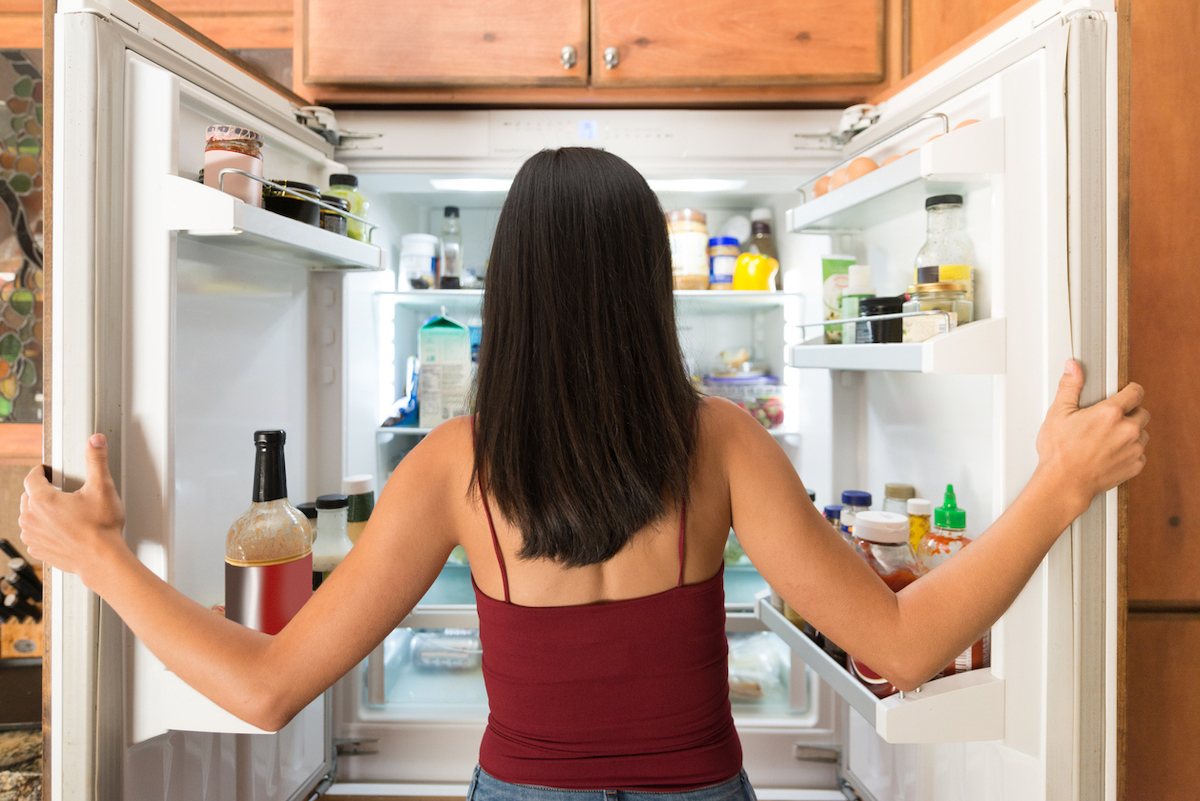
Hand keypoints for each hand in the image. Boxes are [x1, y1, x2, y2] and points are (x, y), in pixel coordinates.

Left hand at [20, 434, 127, 584]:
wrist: (102, 560)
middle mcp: (31, 518)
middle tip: (62, 492)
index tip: (47, 471)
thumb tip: (95, 441)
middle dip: (42, 491)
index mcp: (42, 500)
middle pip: (29, 496)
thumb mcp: (102, 488)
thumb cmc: (101, 528)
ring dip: (41, 511)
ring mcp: (32, 536)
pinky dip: (43, 530)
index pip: (32, 477)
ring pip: (29, 516)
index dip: (41, 471)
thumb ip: (96, 460)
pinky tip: (61, 529)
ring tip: (63, 512)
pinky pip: (34, 534)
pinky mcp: (38, 550)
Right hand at [1035, 360, 1148, 513]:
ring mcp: (1134, 449)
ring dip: (1130, 434)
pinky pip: (1139, 454)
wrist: (1064, 483)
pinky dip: (1129, 452)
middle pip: (1142, 413)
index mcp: (1111, 413)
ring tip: (1108, 439)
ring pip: (1142, 434)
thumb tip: (1073, 368)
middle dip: (1129, 414)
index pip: (1136, 392)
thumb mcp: (1058, 414)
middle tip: (1109, 421)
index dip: (1130, 391)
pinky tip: (1110, 454)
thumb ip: (1070, 387)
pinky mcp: (1135, 466)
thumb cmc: (1059, 452)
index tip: (1126, 394)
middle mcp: (1127, 430)